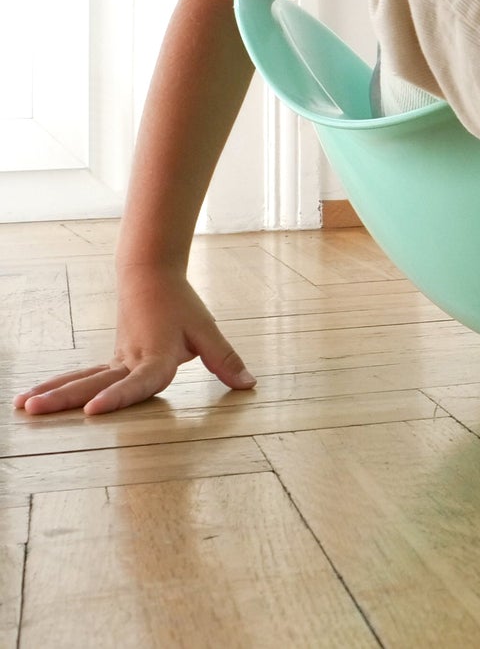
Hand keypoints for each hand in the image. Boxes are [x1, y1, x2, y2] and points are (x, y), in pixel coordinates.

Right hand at [12, 266, 255, 415]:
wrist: (151, 275)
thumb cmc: (181, 306)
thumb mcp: (207, 331)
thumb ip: (225, 360)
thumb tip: (249, 385)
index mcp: (158, 356)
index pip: (140, 381)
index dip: (119, 396)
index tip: (93, 410)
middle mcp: (132, 361)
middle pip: (97, 381)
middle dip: (67, 398)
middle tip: (36, 410)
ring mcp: (116, 361)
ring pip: (82, 378)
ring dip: (53, 393)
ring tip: (23, 406)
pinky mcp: (110, 361)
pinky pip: (80, 376)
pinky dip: (57, 386)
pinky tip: (30, 398)